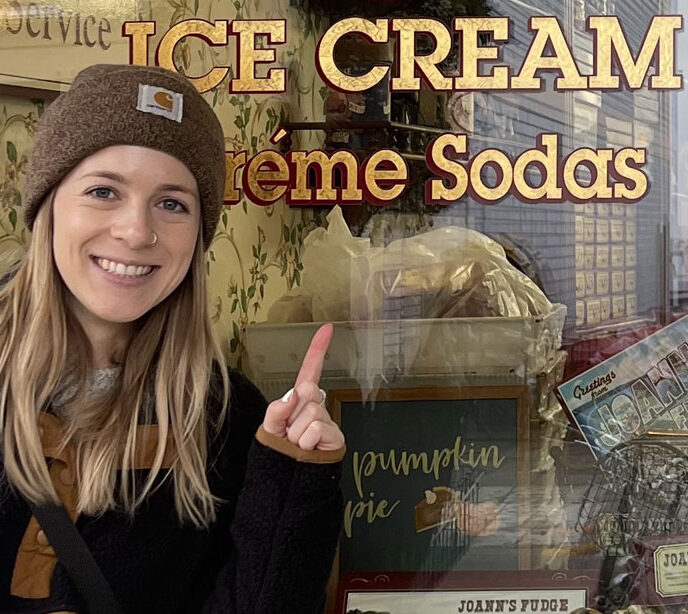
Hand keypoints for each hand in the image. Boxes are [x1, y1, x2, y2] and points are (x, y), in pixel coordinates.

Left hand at [262, 323, 344, 451]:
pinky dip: (305, 442)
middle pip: (306, 392)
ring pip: (308, 414)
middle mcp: (317, 406)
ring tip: (298, 446)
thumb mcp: (270, 428)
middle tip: (291, 433)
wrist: (290, 482)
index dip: (318, 348)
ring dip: (296, 433)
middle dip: (292, 414)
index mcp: (301, 400)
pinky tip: (307, 451)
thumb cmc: (281, 453)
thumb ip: (276, 410)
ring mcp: (327, 420)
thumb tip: (292, 396)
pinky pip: (314, 430)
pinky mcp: (335, 436)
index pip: (310, 370)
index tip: (327, 328)